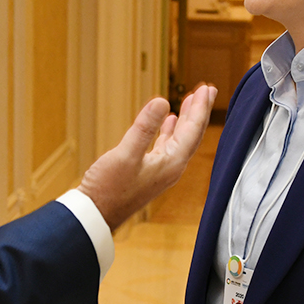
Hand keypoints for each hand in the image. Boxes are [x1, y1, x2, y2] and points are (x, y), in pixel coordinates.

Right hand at [78, 85, 215, 230]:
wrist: (96, 215)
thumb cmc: (108, 189)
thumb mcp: (126, 154)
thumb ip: (144, 127)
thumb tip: (162, 101)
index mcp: (171, 163)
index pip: (193, 131)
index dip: (200, 108)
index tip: (207, 89)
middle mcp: (171, 168)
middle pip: (192, 135)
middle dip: (198, 112)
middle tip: (207, 90)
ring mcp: (161, 171)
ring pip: (180, 140)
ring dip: (186, 120)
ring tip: (191, 102)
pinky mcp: (150, 172)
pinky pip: (167, 147)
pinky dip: (170, 131)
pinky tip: (169, 122)